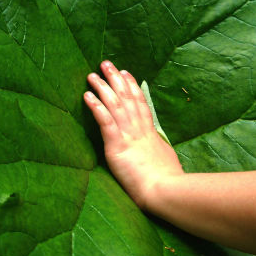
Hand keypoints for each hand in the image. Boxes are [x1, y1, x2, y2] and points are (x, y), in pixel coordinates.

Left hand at [84, 61, 183, 208]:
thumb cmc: (168, 182)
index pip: (140, 104)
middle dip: (115, 79)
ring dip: (102, 88)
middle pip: (126, 98)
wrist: (165, 191)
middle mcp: (139, 130)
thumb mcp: (166, 160)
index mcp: (150, 133)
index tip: (126, 72)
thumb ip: (158, 151)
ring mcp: (128, 136)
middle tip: (106, 63)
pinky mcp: (117, 146)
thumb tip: (159, 150)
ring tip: (92, 74)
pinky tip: (87, 96)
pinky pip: (105, 122)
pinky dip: (96, 107)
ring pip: (114, 105)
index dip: (132, 87)